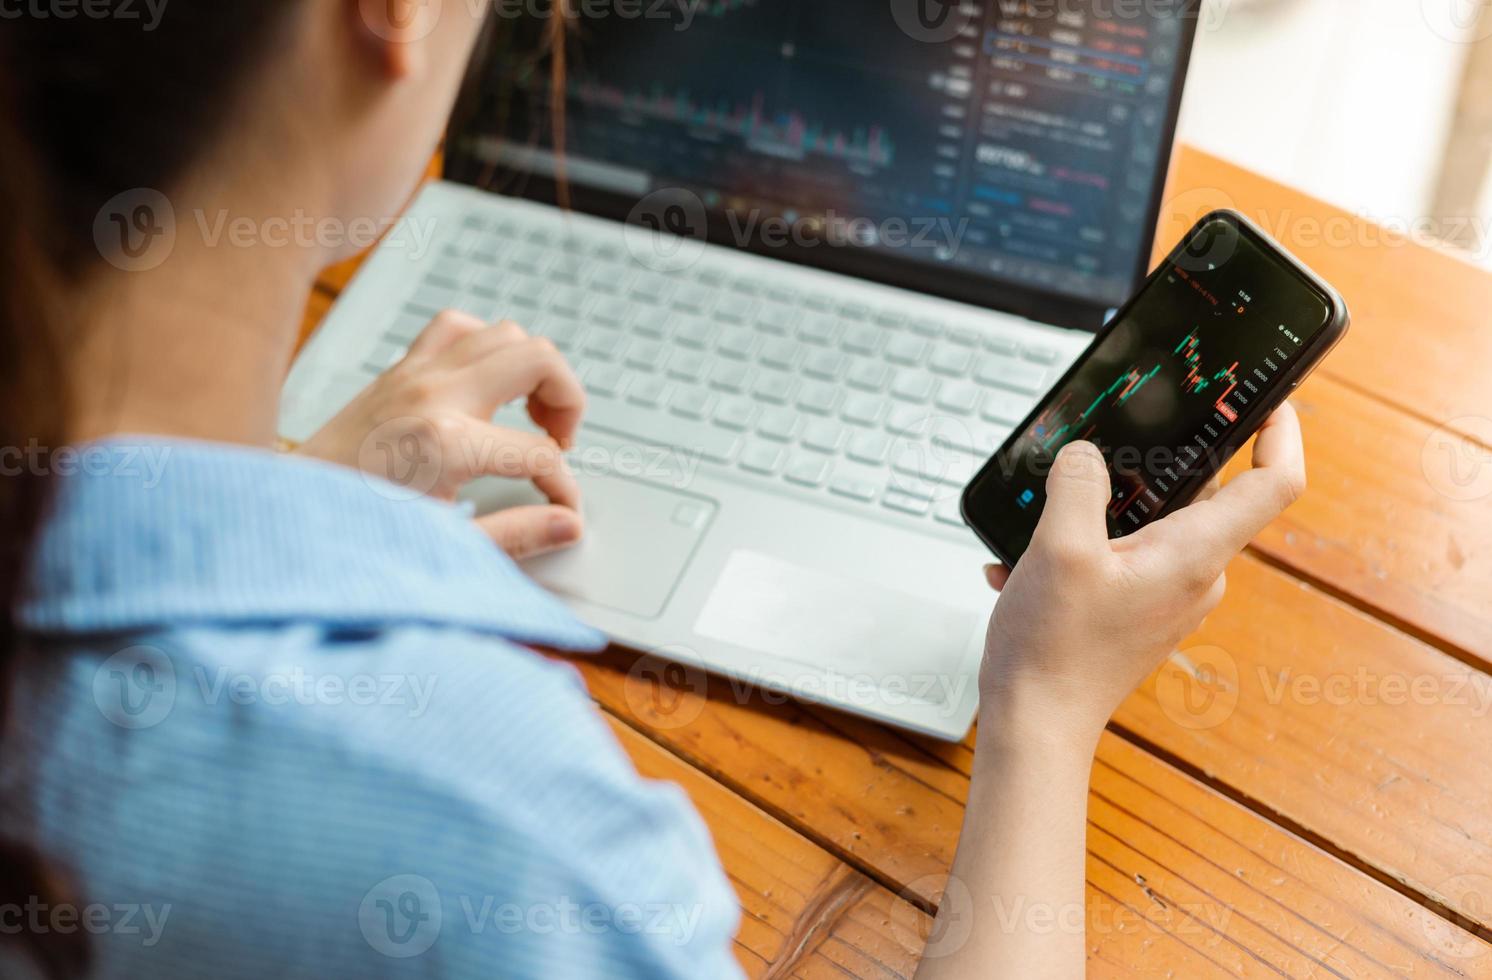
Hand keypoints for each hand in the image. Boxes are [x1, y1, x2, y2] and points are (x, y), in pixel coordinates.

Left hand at [296, 311, 586, 558]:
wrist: (281, 515)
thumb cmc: (350, 534)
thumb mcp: (443, 545)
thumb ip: (516, 535)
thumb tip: (566, 524)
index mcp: (446, 443)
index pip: (540, 453)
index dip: (564, 486)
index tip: (562, 509)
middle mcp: (432, 395)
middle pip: (538, 359)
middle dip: (568, 400)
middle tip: (560, 441)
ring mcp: (413, 375)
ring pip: (504, 332)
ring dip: (532, 369)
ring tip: (531, 412)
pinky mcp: (397, 371)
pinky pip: (455, 327)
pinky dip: (484, 345)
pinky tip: (487, 384)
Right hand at [978, 403, 1306, 744]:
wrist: (1036, 724)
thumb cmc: (1052, 651)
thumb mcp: (1059, 549)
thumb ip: (1078, 487)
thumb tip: (1085, 456)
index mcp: (1194, 554)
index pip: (1273, 482)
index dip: (1281, 432)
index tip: (1271, 400)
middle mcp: (1194, 576)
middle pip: (1200, 494)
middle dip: (1148, 468)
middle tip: (1101, 454)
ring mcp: (1167, 596)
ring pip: (1149, 525)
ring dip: (1095, 515)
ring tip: (1041, 527)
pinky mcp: (1138, 611)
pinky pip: (1120, 558)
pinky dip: (1078, 551)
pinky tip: (1026, 566)